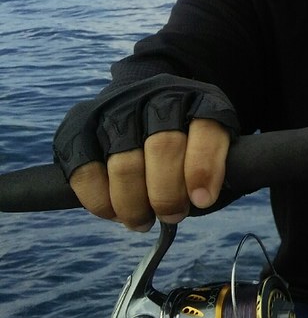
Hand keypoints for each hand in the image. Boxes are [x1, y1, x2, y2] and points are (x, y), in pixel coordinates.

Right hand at [53, 74, 239, 230]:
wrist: (142, 108)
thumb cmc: (184, 144)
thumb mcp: (214, 149)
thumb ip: (217, 170)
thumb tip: (200, 200)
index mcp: (199, 99)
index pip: (205, 129)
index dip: (203, 167)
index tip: (201, 200)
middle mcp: (157, 96)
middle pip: (162, 147)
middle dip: (167, 194)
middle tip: (171, 215)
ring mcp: (116, 108)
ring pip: (124, 164)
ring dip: (133, 205)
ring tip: (141, 220)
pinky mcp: (80, 126)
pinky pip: (86, 172)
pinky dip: (100, 201)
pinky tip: (114, 211)